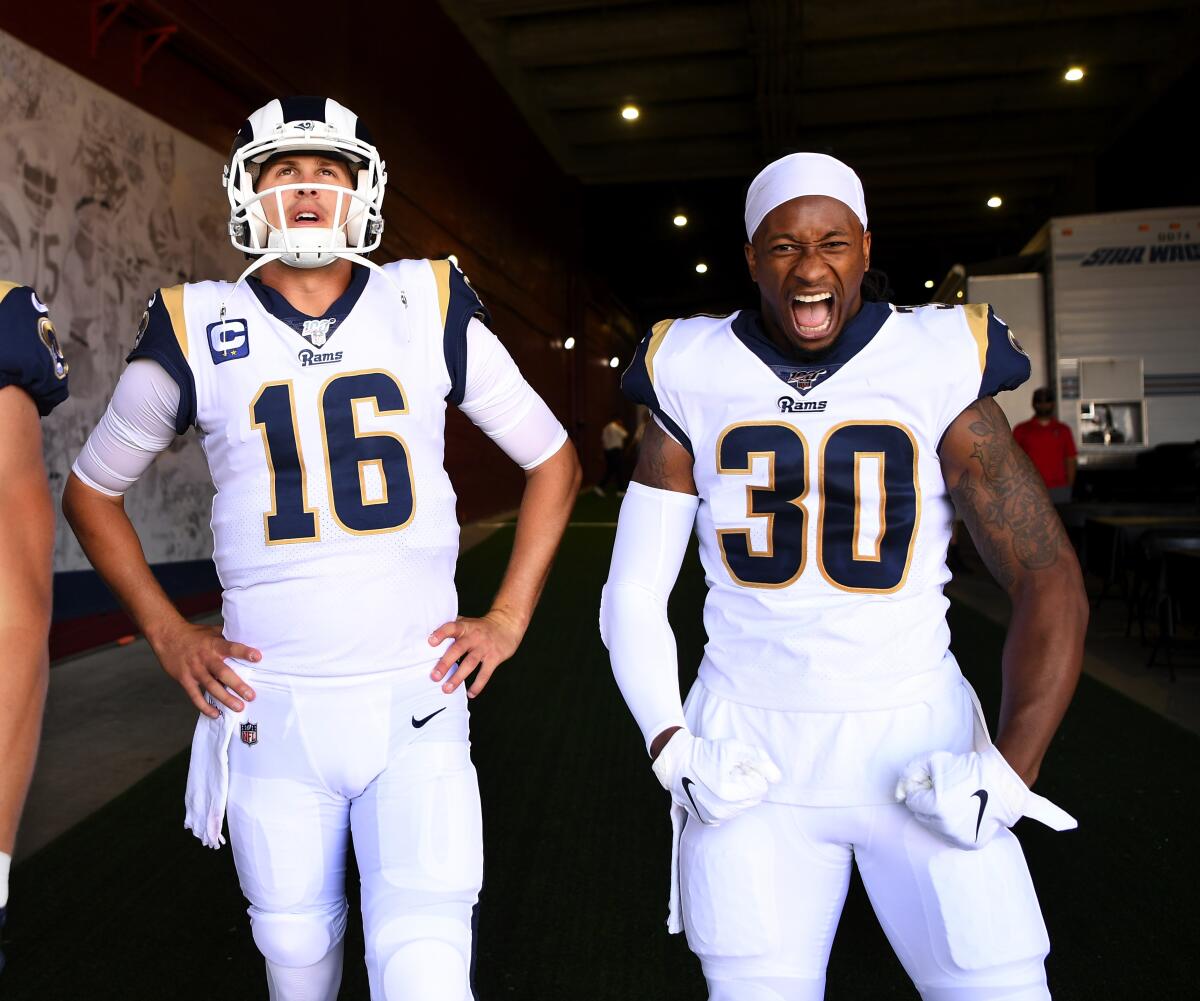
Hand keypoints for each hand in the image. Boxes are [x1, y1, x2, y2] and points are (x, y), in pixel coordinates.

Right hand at [148, 620, 259, 717]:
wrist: (167, 636)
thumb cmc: (193, 634)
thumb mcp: (211, 631)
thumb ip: (227, 637)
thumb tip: (247, 637)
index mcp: (214, 644)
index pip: (231, 648)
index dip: (244, 652)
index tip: (257, 657)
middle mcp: (205, 658)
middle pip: (223, 672)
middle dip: (237, 685)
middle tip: (251, 696)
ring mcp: (194, 670)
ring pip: (211, 687)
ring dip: (225, 698)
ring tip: (238, 707)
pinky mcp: (185, 679)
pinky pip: (195, 696)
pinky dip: (205, 707)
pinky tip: (216, 714)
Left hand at [428, 607, 524, 697]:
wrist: (507, 624)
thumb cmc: (481, 626)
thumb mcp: (467, 622)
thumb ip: (451, 628)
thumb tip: (428, 636)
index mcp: (465, 627)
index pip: (451, 628)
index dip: (441, 634)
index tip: (430, 642)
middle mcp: (474, 636)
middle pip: (458, 649)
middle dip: (445, 663)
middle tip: (434, 677)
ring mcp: (485, 647)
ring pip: (470, 663)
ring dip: (458, 677)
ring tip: (447, 689)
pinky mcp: (495, 657)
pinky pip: (485, 673)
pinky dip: (478, 685)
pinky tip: (470, 693)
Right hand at [651, 729, 781, 825]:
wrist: (677, 762)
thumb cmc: (705, 753)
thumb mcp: (734, 748)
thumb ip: (759, 760)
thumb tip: (777, 778)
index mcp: (728, 794)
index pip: (761, 787)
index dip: (752, 772)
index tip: (736, 765)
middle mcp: (721, 811)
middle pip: (754, 798)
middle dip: (747, 783)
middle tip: (730, 771)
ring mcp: (714, 818)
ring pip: (743, 806)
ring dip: (738, 792)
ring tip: (721, 779)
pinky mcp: (708, 821)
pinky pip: (731, 812)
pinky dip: (728, 802)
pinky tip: (715, 789)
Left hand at [895, 744, 1076, 849]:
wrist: (1000, 781)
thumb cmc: (966, 769)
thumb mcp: (933, 761)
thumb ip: (910, 773)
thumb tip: (898, 792)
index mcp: (935, 807)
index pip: (912, 801)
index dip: (921, 789)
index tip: (933, 783)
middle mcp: (945, 826)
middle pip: (921, 815)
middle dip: (928, 803)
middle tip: (944, 791)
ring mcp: (959, 837)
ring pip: (934, 827)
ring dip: (938, 816)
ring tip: (954, 801)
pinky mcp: (970, 843)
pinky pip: (950, 837)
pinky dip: (952, 826)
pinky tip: (962, 812)